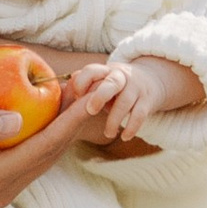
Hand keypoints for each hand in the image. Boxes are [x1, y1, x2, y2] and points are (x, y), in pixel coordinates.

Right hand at [0, 80, 115, 207]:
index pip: (43, 146)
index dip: (70, 119)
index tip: (90, 96)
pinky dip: (44, 133)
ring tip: (78, 94)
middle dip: (73, 120)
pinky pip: (29, 156)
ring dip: (61, 126)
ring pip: (43, 155)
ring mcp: (1, 190)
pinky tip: (51, 110)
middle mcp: (4, 191)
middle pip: (50, 152)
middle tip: (91, 87)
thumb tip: (22, 119)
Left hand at [60, 53, 202, 153]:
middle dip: (100, 96)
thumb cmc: (113, 87)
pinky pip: (140, 114)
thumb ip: (81, 88)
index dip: (82, 82)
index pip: (92, 70)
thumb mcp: (100, 82)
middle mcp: (120, 77)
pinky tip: (124, 137)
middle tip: (90, 111)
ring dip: (115, 118)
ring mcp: (135, 88)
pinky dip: (132, 127)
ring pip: (126, 101)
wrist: (150, 80)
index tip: (76, 96)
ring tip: (107, 134)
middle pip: (111, 83)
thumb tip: (55, 92)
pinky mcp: (147, 101)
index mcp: (104, 71)